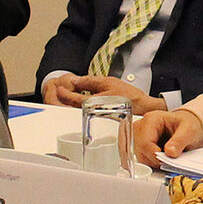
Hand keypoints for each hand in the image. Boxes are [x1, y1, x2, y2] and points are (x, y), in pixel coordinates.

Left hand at [41, 74, 165, 112]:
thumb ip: (90, 82)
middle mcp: (93, 114)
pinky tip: (81, 103)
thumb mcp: (109, 82)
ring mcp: (96, 120)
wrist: (144, 109)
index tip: (58, 88)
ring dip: (71, 104)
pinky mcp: (101, 122)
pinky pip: (86, 115)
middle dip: (64, 100)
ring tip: (68, 95)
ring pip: (78, 112)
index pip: (73, 99)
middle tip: (59, 91)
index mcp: (94, 104)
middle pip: (72, 109)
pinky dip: (80, 108)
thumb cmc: (129, 96)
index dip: (63, 93)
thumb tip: (74, 80)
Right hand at [133, 110, 202, 167]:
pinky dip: (154, 163)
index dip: (154, 155)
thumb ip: (179, 141)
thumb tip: (170, 152)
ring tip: (170, 157)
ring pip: (141, 157)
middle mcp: (142, 127)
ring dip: (155, 162)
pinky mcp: (142, 146)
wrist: (187, 126)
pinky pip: (144, 160)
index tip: (166, 161)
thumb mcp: (189, 130)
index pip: (145, 143)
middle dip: (156, 159)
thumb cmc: (187, 124)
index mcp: (151, 120)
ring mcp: (140, 137)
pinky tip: (165, 158)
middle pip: (141, 151)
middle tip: (171, 160)